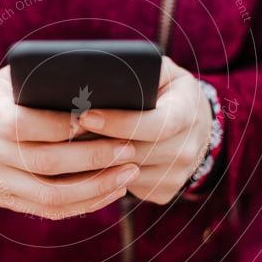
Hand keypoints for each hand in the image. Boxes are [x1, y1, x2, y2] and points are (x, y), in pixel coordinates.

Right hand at [0, 66, 140, 219]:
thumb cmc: (12, 92)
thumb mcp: (20, 76)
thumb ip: (47, 81)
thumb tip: (98, 88)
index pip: (20, 124)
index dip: (59, 125)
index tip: (95, 120)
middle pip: (42, 162)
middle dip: (91, 158)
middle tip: (128, 149)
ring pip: (49, 195)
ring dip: (95, 187)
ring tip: (127, 173)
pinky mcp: (5, 200)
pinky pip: (50, 210)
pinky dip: (86, 202)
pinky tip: (112, 189)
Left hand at [78, 57, 212, 204]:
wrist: (196, 126)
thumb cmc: (169, 92)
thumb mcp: (164, 73)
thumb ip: (143, 69)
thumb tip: (102, 72)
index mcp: (188, 113)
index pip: (155, 124)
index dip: (119, 123)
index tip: (86, 116)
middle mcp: (187, 149)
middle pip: (136, 152)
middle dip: (97, 143)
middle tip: (65, 132)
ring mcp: (176, 175)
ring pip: (126, 173)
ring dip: (96, 162)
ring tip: (69, 145)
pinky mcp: (164, 192)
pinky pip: (127, 187)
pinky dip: (105, 177)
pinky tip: (88, 162)